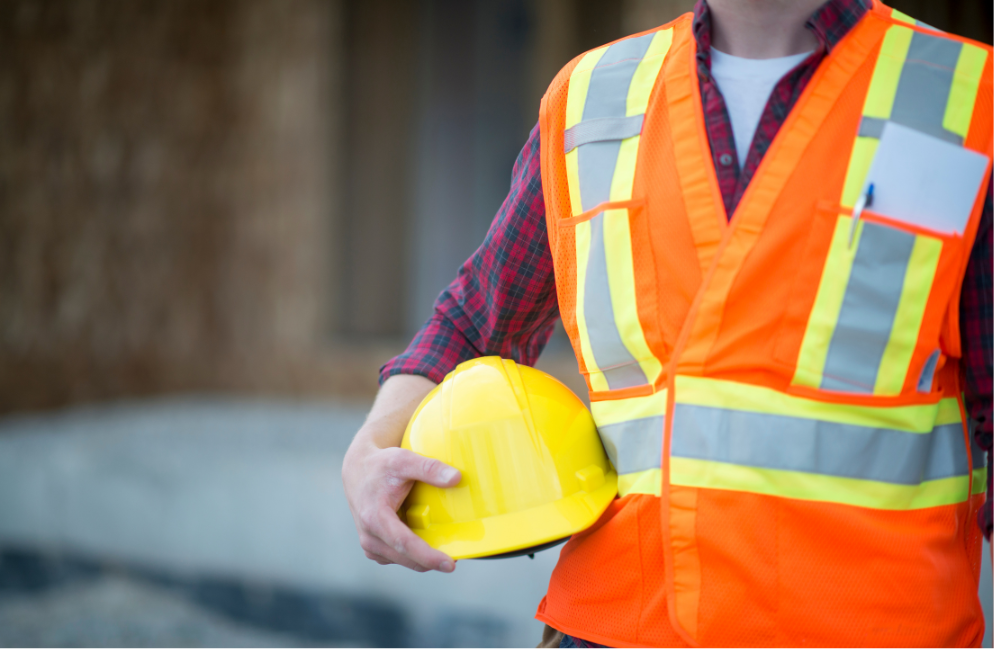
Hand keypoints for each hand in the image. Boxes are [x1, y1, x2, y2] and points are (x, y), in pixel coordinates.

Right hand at [343, 441, 460, 571]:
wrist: (358, 471)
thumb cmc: (380, 465)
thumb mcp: (403, 460)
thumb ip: (429, 468)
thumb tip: (456, 478)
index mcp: (374, 518)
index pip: (404, 544)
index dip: (428, 557)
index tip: (449, 565)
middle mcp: (369, 536)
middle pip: (406, 557)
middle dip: (432, 561)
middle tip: (456, 559)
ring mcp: (370, 544)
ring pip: (404, 561)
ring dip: (423, 559)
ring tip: (444, 549)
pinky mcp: (374, 548)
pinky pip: (398, 558)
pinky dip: (414, 555)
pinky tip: (427, 544)